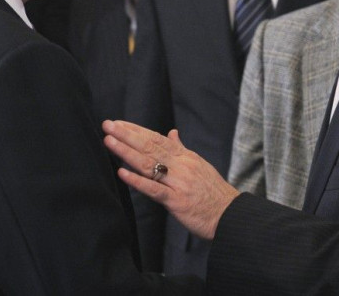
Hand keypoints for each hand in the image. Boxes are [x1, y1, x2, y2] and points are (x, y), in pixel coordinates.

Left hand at [102, 119, 239, 239]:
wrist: (231, 215)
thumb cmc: (213, 191)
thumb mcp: (199, 164)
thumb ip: (182, 149)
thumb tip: (172, 132)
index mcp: (185, 156)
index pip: (156, 138)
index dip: (136, 130)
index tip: (118, 123)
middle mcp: (181, 165)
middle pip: (150, 146)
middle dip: (126, 135)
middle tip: (107, 125)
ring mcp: (179, 182)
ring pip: (149, 164)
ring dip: (126, 152)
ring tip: (109, 141)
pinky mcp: (177, 201)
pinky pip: (154, 189)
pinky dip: (137, 181)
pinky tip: (122, 173)